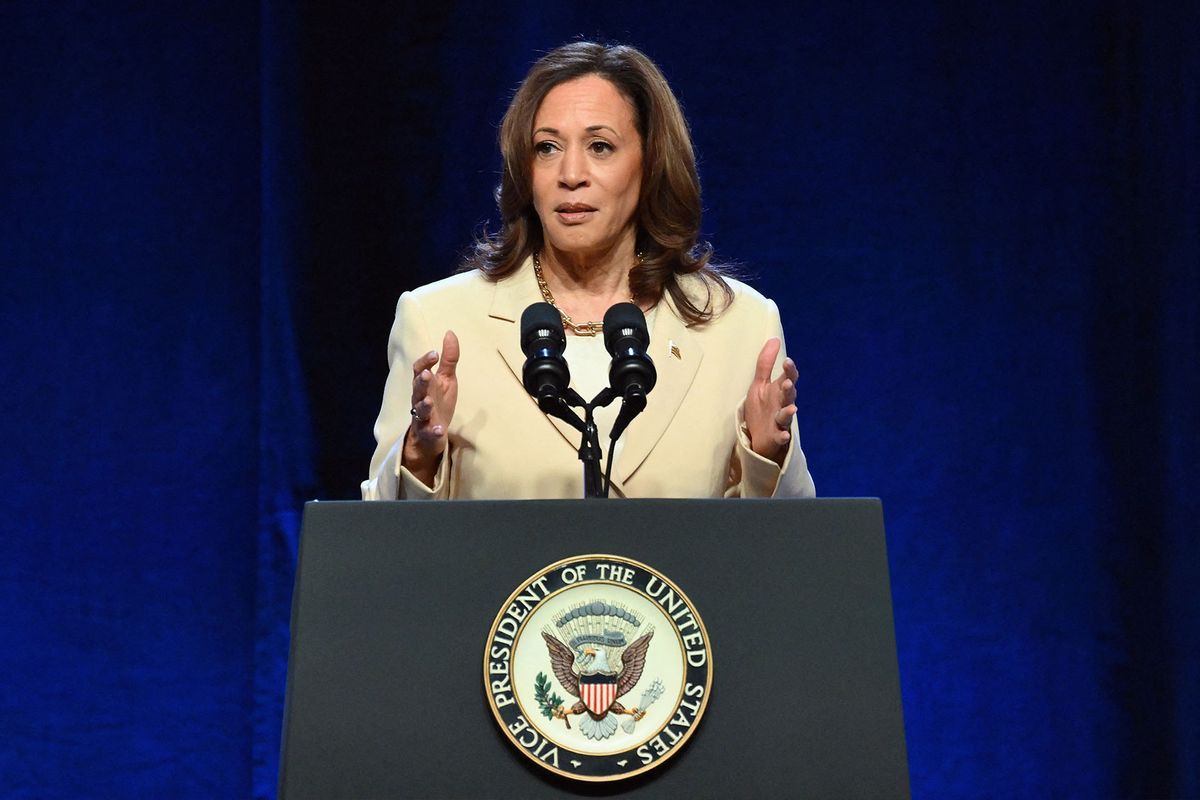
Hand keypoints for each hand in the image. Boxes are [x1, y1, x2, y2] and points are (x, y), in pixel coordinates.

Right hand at [402, 330, 459, 486]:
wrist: (432, 434)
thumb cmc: (438, 402)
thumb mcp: (446, 379)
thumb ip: (449, 359)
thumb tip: (450, 332)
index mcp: (424, 384)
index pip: (419, 369)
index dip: (425, 361)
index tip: (435, 353)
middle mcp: (420, 398)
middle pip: (417, 388)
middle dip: (421, 381)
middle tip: (427, 374)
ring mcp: (422, 416)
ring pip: (419, 410)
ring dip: (424, 405)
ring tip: (429, 401)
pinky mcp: (427, 432)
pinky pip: (429, 432)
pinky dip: (433, 431)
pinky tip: (440, 430)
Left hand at [743, 337, 797, 467]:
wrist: (758, 435)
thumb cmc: (762, 407)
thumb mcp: (760, 383)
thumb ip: (766, 363)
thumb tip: (775, 339)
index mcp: (779, 390)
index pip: (788, 377)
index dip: (789, 370)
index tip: (787, 361)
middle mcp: (783, 404)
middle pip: (789, 395)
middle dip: (790, 389)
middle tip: (788, 383)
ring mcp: (780, 420)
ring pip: (787, 415)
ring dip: (789, 412)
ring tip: (792, 409)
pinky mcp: (776, 436)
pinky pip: (781, 436)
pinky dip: (783, 436)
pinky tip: (784, 435)